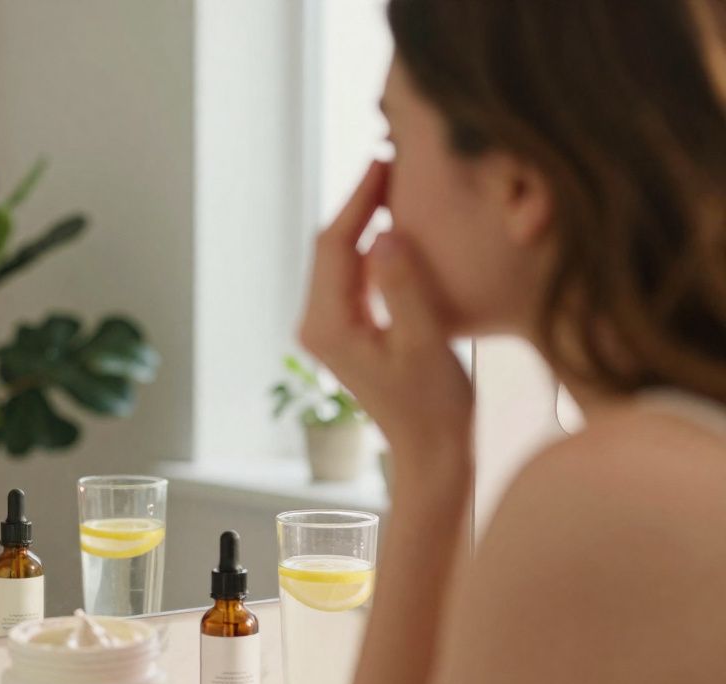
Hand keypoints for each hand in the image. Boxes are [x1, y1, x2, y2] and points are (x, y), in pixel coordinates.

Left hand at [298, 161, 471, 468]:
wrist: (433, 455)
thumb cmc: (435, 406)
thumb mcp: (425, 342)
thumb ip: (404, 286)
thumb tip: (384, 232)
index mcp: (327, 325)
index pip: (335, 243)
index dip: (360, 197)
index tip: (386, 159)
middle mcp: (316, 324)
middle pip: (331, 246)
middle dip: (360, 202)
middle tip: (395, 159)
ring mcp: (329, 328)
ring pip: (342, 259)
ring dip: (367, 222)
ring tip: (400, 182)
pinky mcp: (347, 331)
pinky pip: (354, 276)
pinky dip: (374, 248)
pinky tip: (402, 228)